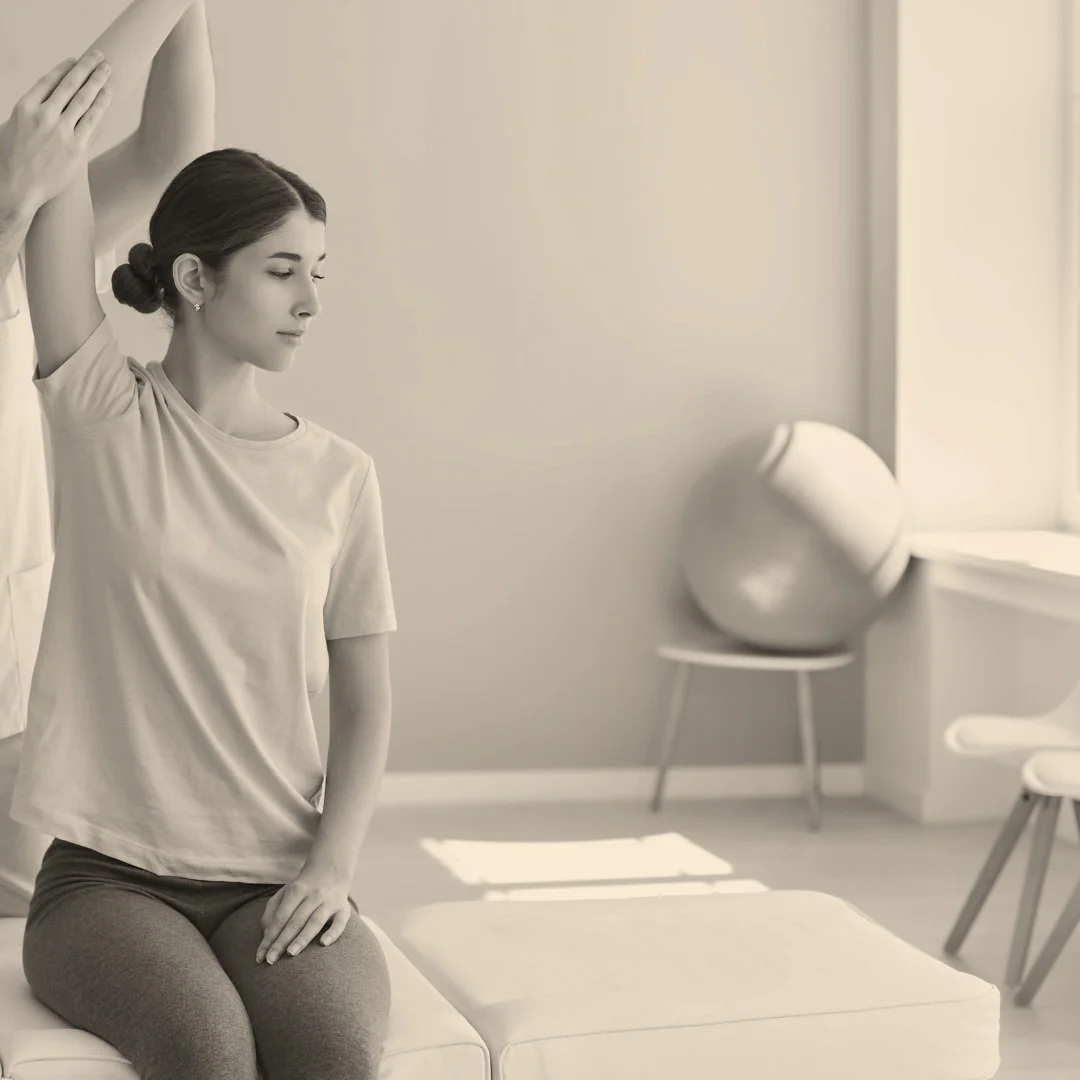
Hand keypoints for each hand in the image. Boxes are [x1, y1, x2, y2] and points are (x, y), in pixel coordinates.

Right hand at [0, 52, 112, 215]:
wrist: (17, 189)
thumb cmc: (12, 160)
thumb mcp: (13, 128)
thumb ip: (30, 114)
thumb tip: (44, 105)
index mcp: (25, 107)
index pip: (49, 81)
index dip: (64, 69)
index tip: (74, 60)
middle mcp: (43, 115)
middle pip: (70, 85)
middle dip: (86, 67)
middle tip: (98, 56)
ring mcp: (61, 131)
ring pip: (84, 100)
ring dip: (97, 82)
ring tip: (107, 70)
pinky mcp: (76, 148)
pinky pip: (92, 121)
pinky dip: (101, 105)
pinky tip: (108, 95)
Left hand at [256, 866, 352, 965]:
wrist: (332, 868)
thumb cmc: (303, 887)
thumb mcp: (285, 892)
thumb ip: (272, 911)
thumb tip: (267, 935)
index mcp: (296, 890)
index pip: (281, 917)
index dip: (270, 937)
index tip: (261, 956)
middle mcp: (314, 895)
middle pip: (296, 921)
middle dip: (282, 941)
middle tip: (270, 960)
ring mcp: (330, 901)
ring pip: (315, 921)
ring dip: (302, 938)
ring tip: (291, 953)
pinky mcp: (344, 908)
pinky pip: (341, 922)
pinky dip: (333, 933)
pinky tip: (323, 944)